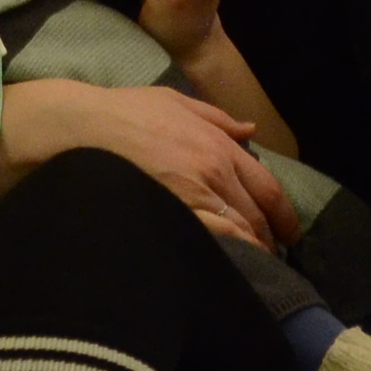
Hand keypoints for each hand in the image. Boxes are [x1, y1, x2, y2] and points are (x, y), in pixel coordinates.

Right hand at [38, 78, 299, 247]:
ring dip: (253, 251)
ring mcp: (194, 196)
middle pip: (257, 214)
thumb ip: (217, 118)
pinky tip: (232, 268)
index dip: (284, 215)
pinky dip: (230, 254)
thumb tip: (250, 130)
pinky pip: (214, 240)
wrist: (82, 128)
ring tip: (255, 266)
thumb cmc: (125, 111)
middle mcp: (214, 172)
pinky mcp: (172, 214)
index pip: (268, 188)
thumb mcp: (176, 102)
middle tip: (273, 254)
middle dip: (270, 237)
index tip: (288, 232)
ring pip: (240, 232)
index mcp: (219, 145)